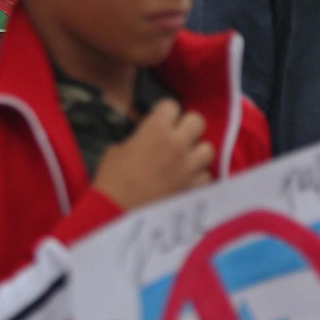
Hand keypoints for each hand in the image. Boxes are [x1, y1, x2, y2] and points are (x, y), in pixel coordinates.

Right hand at [92, 99, 213, 210]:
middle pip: (198, 121)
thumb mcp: (116, 151)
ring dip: (197, 152)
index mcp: (156, 130)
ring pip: (208, 149)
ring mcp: (189, 167)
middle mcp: (177, 144)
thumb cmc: (111, 180)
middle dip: (187, 126)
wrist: (116, 214)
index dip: (164, 113)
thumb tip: (143, 141)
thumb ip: (137, 140)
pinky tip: (187, 180)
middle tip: (177, 137)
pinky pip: (206, 176)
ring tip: (186, 160)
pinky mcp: (194, 188)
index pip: (171, 105)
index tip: (160, 121)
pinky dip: (198, 177)